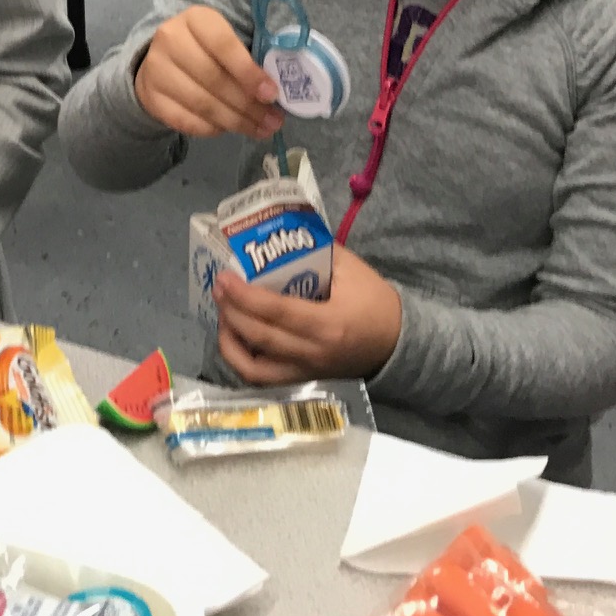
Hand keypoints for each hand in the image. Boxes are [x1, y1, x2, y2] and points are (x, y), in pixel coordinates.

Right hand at [134, 5, 283, 140]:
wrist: (162, 59)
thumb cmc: (206, 49)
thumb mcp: (225, 40)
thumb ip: (248, 59)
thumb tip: (273, 93)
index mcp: (195, 19)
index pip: (224, 46)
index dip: (249, 72)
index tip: (272, 94)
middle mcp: (170, 40)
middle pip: (214, 79)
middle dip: (248, 104)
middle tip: (273, 120)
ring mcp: (156, 70)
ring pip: (202, 103)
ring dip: (235, 121)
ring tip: (260, 129)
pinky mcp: (151, 97)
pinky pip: (186, 121)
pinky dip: (212, 129)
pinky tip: (230, 129)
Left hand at [215, 246, 401, 384]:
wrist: (397, 344)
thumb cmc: (375, 303)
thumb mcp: (352, 270)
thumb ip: (317, 252)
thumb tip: (282, 235)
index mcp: (327, 324)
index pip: (276, 312)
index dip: (245, 296)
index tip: (224, 277)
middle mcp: (312, 353)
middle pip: (259, 337)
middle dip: (231, 311)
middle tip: (218, 287)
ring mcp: (305, 371)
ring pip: (254, 367)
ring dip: (230, 340)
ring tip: (223, 314)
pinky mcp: (301, 380)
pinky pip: (262, 378)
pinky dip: (241, 360)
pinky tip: (235, 338)